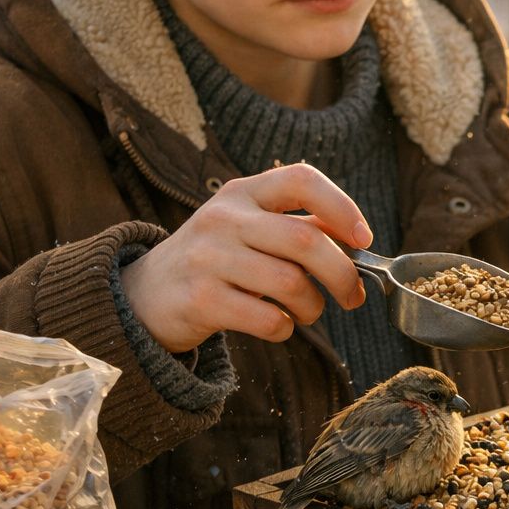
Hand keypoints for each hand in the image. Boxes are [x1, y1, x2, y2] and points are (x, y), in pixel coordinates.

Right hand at [121, 163, 370, 352]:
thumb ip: (299, 228)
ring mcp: (208, 258)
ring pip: (291, 284)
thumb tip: (358, 242)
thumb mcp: (249, 228)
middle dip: (343, 275)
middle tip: (353, 296)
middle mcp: (224, 218)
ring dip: (313, 306)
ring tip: (307, 312)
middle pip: (306, 242)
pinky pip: (269, 319)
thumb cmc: (216, 260)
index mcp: (243, 193)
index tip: (364, 239)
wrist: (144, 295)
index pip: (302, 180)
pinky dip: (286, 328)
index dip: (342, 208)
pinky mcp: (200, 299)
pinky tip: (279, 325)